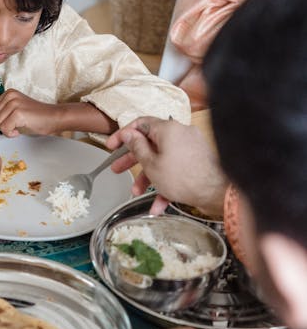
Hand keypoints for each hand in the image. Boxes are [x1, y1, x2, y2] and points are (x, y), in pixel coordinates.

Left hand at [0, 89, 61, 136]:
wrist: (54, 117)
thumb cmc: (37, 116)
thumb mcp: (17, 108)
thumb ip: (4, 111)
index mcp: (8, 93)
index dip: (1, 119)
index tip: (12, 121)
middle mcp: (10, 95)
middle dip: (3, 125)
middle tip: (16, 125)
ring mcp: (13, 104)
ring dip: (7, 130)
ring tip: (18, 127)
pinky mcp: (17, 113)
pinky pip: (5, 129)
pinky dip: (11, 134)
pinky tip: (19, 131)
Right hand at [106, 117, 226, 216]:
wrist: (216, 193)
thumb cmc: (184, 178)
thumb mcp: (151, 164)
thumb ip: (137, 147)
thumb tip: (129, 135)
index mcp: (168, 129)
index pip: (140, 124)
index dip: (123, 135)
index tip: (112, 145)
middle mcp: (180, 134)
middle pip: (150, 143)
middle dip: (133, 160)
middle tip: (118, 169)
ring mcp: (190, 148)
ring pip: (162, 160)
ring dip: (148, 177)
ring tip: (137, 192)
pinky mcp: (196, 162)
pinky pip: (176, 169)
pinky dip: (166, 184)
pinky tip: (158, 204)